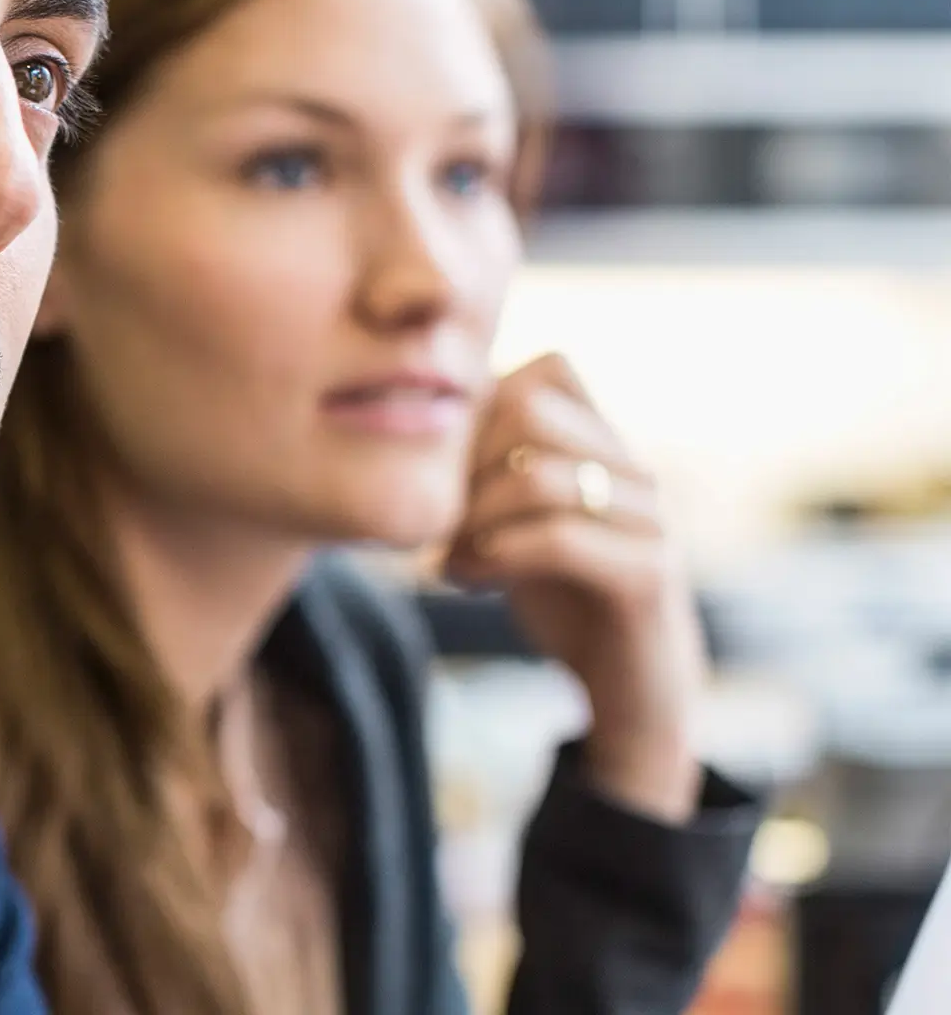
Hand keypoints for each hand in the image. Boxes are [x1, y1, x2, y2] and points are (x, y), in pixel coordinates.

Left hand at [442, 353, 707, 822]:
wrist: (630, 692)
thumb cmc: (562, 597)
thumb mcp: (513, 517)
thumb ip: (485, 467)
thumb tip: (409, 419)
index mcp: (606, 443)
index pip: (548, 367)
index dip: (479, 405)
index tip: (444, 466)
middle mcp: (635, 467)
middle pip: (532, 408)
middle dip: (464, 459)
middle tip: (437, 512)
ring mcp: (650, 519)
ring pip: (540, 474)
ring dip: (471, 515)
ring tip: (445, 553)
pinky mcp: (649, 576)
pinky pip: (562, 538)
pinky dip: (496, 554)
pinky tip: (465, 578)